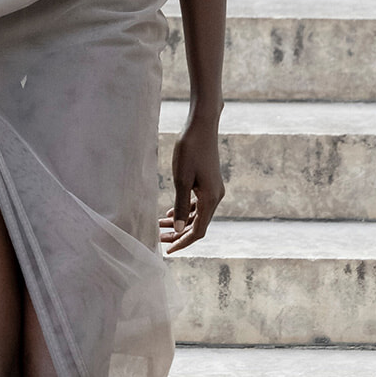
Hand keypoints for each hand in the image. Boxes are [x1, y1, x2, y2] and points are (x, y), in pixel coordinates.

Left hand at [160, 113, 224, 254]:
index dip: (183, 243)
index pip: (198, 231)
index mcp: (210, 199)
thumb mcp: (181, 180)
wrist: (202, 125)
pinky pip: (198, 203)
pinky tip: (171, 212)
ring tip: (161, 226)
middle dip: (179, 234)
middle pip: (199, 225)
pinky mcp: (209, 182)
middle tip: (159, 239)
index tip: (167, 250)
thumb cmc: (190, 150)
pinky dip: (186, 210)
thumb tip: (180, 230)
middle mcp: (215, 196)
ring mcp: (213, 189)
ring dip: (181, 222)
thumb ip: (181, 206)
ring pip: (198, 214)